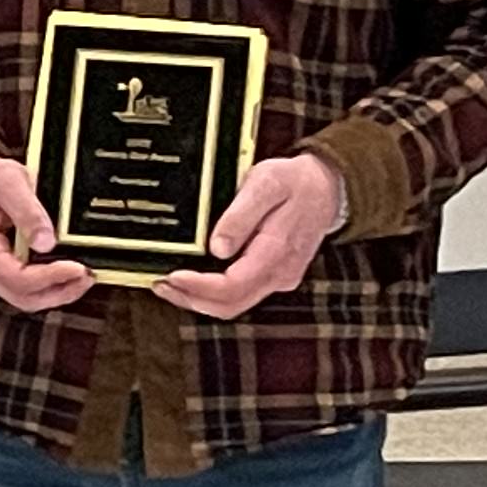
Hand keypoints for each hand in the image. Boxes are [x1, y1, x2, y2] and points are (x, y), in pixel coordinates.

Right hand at [0, 148, 91, 312]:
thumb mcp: (9, 182)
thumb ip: (28, 211)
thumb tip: (47, 242)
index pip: (16, 278)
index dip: (50, 277)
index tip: (78, 267)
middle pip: (23, 296)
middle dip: (58, 291)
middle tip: (87, 276)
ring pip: (26, 298)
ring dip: (57, 292)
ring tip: (84, 277)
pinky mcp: (1, 270)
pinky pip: (27, 288)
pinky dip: (50, 285)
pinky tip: (69, 273)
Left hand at [154, 152, 345, 320]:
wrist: (327, 187)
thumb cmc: (295, 181)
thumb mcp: (266, 183)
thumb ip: (240, 215)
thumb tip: (217, 247)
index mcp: (277, 252)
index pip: (233, 286)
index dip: (198, 287)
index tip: (172, 276)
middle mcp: (280, 274)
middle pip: (229, 305)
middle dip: (190, 299)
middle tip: (159, 284)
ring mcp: (278, 278)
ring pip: (233, 304)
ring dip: (197, 300)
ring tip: (166, 283)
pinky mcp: (273, 275)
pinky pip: (239, 294)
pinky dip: (211, 293)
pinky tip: (191, 279)